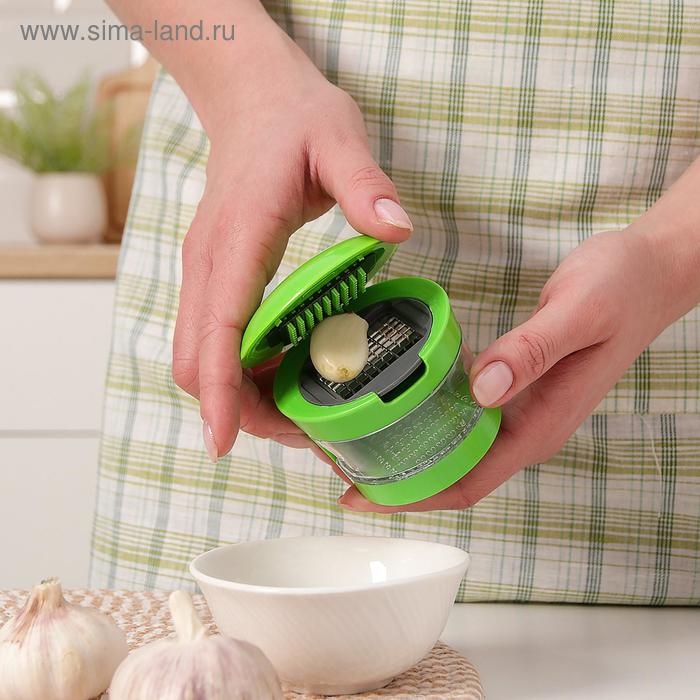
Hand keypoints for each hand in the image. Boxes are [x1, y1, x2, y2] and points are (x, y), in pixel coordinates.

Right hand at [170, 27, 411, 460]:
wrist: (251, 98)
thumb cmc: (294, 117)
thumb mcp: (339, 138)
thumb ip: (365, 183)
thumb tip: (397, 229)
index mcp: (236, 239)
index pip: (216, 330)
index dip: (218, 391)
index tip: (223, 443)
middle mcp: (209, 264)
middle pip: (199, 360)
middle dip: (238, 408)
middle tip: (304, 431)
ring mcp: (207, 271)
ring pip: (202, 356)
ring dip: (240, 395)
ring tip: (303, 413)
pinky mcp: (216, 276)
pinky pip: (218, 339)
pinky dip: (244, 370)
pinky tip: (289, 373)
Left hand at [339, 227, 670, 511]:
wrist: (648, 271)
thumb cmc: (622, 289)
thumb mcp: (578, 314)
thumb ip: (532, 352)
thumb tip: (481, 389)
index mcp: (539, 425)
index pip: (467, 482)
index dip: (412, 497)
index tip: (359, 495)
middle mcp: (525, 425)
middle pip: (450, 472)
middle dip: (395, 477)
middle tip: (334, 459)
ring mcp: (518, 406)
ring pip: (451, 444)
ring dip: (404, 447)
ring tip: (348, 434)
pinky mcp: (510, 383)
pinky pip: (460, 411)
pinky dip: (423, 411)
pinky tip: (392, 396)